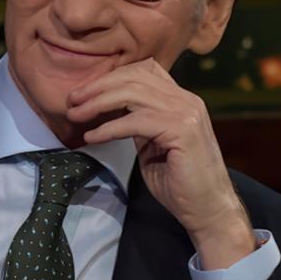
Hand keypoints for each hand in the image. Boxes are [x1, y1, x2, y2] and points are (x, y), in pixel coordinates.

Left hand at [66, 58, 256, 267]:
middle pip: (135, 76)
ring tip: (76, 114)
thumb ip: (139, 123)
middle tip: (72, 99)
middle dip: (98, 86)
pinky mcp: (181, 130)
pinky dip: (109, 128)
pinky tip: (92, 136)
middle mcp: (186, 100)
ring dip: (98, 103)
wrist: (208, 209)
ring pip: (132, 93)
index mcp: (181, 100)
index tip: (86, 91)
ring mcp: (186, 112)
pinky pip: (135, 121)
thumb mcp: (153, 144)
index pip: (145, 70)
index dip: (112, 75)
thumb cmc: (180, 183)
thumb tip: (111, 111)